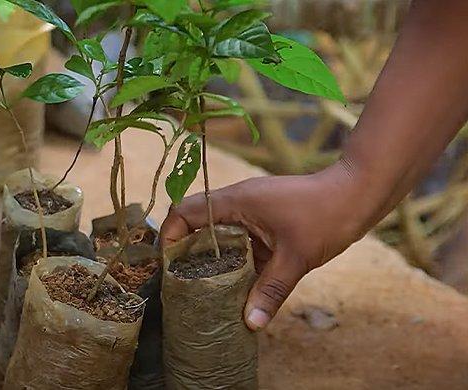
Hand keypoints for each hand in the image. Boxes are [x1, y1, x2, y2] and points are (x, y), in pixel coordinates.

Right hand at [160, 162, 371, 330]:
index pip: (186, 211)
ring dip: (211, 257)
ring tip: (203, 288)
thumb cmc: (326, 216)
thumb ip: (270, 290)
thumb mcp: (296, 258)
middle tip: (182, 282)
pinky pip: (239, 240)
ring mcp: (251, 211)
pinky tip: (234, 284)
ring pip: (218, 233)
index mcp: (236, 201)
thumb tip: (250, 324)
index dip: (171, 235)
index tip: (168, 264)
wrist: (359, 193)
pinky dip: (233, 259)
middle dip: (187, 251)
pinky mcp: (264, 220)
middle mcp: (238, 203)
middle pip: (197, 224)